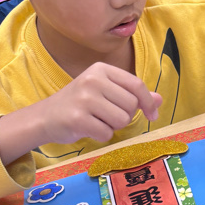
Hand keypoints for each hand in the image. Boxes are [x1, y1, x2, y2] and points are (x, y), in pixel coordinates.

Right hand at [0, 62, 162, 165]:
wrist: (45, 117)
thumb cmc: (79, 104)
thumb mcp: (105, 92)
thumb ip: (131, 94)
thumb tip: (159, 100)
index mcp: (101, 69)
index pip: (136, 85)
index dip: (148, 102)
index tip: (152, 115)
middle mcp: (93, 80)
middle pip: (131, 105)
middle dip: (125, 116)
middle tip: (107, 116)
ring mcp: (84, 99)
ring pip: (121, 120)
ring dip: (113, 126)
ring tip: (97, 121)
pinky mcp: (78, 118)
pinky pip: (106, 133)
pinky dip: (102, 135)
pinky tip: (88, 129)